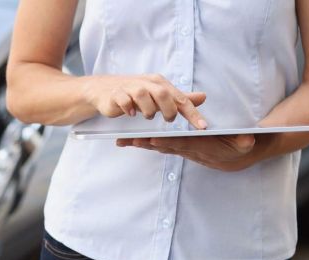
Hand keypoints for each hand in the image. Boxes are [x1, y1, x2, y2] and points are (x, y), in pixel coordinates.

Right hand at [82, 74, 207, 128]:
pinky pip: (124, 100)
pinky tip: (131, 115)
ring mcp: (130, 87)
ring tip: (147, 117)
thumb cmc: (135, 94)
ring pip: (142, 95)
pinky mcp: (116, 94)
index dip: (192, 113)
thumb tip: (203, 97)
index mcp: (159, 83)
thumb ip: (180, 99)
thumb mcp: (159, 96)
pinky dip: (129, 108)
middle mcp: (146, 83)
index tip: (202, 127)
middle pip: (162, 94)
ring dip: (148, 110)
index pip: (180, 98)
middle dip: (168, 110)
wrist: (105, 90)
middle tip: (168, 120)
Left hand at [119, 134, 261, 171]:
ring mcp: (182, 150)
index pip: (183, 144)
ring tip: (121, 140)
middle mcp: (189, 150)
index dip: (168, 143)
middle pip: (164, 147)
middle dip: (146, 144)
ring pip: (158, 147)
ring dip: (140, 144)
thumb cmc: (240, 145)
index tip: (153, 140)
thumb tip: (247, 140)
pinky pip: (159, 145)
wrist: (235, 157)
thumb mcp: (245, 142)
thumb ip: (244, 141)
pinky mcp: (178, 148)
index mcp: (203, 147)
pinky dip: (144, 142)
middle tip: (128, 140)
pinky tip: (128, 140)